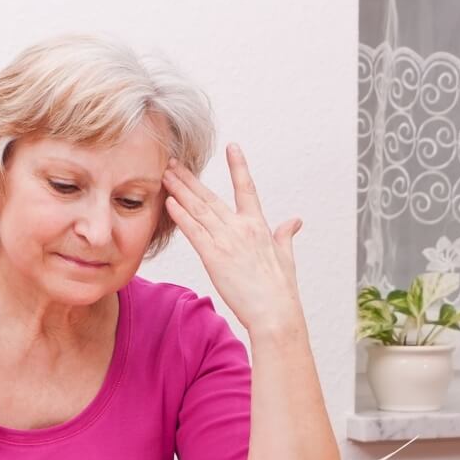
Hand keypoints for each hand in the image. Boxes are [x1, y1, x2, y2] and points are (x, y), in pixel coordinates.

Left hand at [162, 144, 305, 335]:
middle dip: (190, 179)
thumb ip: (285, 235)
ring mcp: (227, 241)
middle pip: (210, 197)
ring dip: (179, 191)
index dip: (239, 166)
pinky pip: (193, 231)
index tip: (231, 146)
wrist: (274, 312)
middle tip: (173, 163)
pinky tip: (169, 202)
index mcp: (259, 225)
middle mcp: (241, 227)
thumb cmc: (280, 289)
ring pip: (198, 209)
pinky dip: (180, 215)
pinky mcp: (214, 257)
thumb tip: (294, 221)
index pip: (247, 188)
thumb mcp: (286, 257)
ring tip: (165, 175)